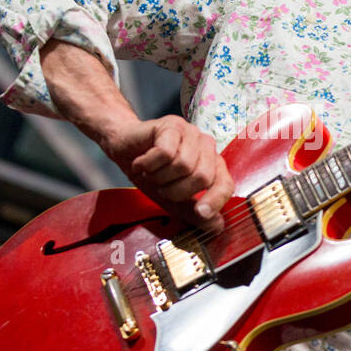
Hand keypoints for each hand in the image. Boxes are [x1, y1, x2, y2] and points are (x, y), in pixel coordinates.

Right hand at [101, 115, 233, 231]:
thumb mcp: (172, 200)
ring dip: (159, 176)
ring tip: (150, 172)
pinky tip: (141, 163)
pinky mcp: (172, 125)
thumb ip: (193, 212)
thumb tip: (217, 226)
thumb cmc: (152, 173)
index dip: (215, 200)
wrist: (125, 149)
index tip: (200, 213)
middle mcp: (206, 146)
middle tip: (159, 185)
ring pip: (182, 165)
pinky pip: (164, 153)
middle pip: (201, 177)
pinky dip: (148, 164)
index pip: (225, 184)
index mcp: (213, 164)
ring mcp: (191, 133)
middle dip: (174, 190)